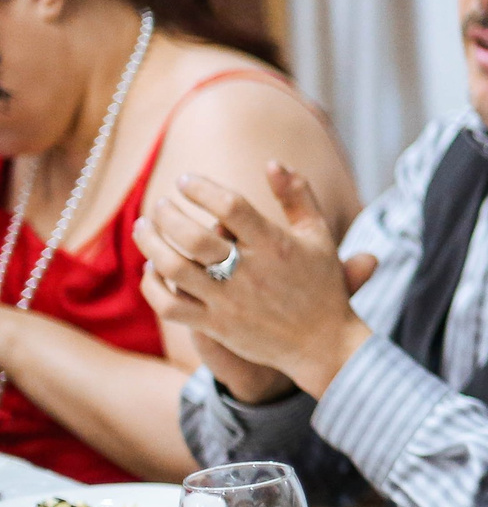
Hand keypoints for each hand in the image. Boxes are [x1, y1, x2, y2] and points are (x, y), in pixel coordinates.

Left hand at [134, 165, 373, 399]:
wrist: (324, 344)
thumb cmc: (321, 285)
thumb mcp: (319, 235)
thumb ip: (298, 196)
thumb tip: (272, 162)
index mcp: (275, 245)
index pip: (230, 206)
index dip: (201, 188)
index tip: (184, 180)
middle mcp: (249, 272)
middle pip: (192, 236)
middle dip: (167, 214)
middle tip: (160, 204)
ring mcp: (229, 301)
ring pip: (173, 268)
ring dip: (150, 243)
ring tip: (143, 227)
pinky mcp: (216, 326)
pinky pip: (169, 305)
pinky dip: (151, 284)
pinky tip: (151, 267)